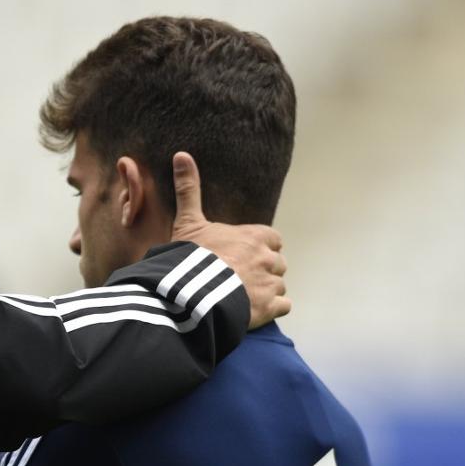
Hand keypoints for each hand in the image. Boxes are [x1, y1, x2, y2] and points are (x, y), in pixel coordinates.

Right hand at [169, 151, 290, 327]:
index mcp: (255, 236)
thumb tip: (181, 154)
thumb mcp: (188, 221)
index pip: (272, 239)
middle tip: (237, 278)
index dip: (259, 247)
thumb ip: (189, 190)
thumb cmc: (191, 257)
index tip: (241, 256)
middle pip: (276, 263)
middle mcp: (268, 258)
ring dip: (266, 291)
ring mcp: (271, 283)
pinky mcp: (270, 307)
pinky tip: (252, 311)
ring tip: (241, 297)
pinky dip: (272, 309)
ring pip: (279, 285)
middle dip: (262, 270)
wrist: (192, 294)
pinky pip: (283, 306)